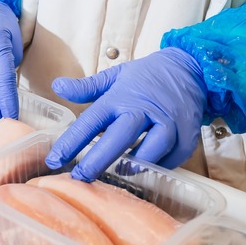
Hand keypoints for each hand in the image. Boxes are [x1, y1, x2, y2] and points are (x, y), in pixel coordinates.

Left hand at [45, 47, 206, 180]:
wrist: (190, 67)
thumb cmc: (146, 77)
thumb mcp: (114, 76)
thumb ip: (86, 87)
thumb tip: (57, 86)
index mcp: (120, 96)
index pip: (91, 121)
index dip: (71, 142)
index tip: (54, 160)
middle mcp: (144, 108)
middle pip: (119, 138)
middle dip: (98, 161)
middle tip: (80, 177)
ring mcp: (169, 120)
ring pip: (152, 148)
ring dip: (134, 164)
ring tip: (117, 174)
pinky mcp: (188, 132)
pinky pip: (174, 156)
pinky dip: (160, 165)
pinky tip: (146, 169)